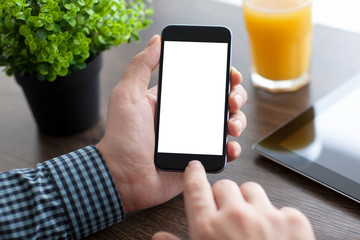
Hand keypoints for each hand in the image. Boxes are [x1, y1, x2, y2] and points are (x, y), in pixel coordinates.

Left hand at [96, 35, 246, 212]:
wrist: (123, 177)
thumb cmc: (122, 137)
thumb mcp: (127, 95)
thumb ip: (141, 67)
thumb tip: (156, 41)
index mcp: (173, 101)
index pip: (203, 82)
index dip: (221, 76)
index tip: (230, 74)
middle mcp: (187, 118)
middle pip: (221, 101)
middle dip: (235, 97)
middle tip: (232, 100)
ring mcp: (195, 139)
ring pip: (227, 124)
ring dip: (238, 121)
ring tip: (231, 126)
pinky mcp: (199, 158)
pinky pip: (223, 152)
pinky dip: (232, 149)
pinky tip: (229, 147)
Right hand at [153, 161, 315, 239]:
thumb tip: (159, 237)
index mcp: (208, 229)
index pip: (195, 187)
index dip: (194, 174)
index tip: (195, 168)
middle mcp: (236, 217)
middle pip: (224, 185)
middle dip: (224, 198)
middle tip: (228, 216)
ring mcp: (266, 216)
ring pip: (251, 189)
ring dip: (249, 203)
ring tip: (252, 226)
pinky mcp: (293, 221)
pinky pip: (280, 206)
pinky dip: (277, 219)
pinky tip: (275, 237)